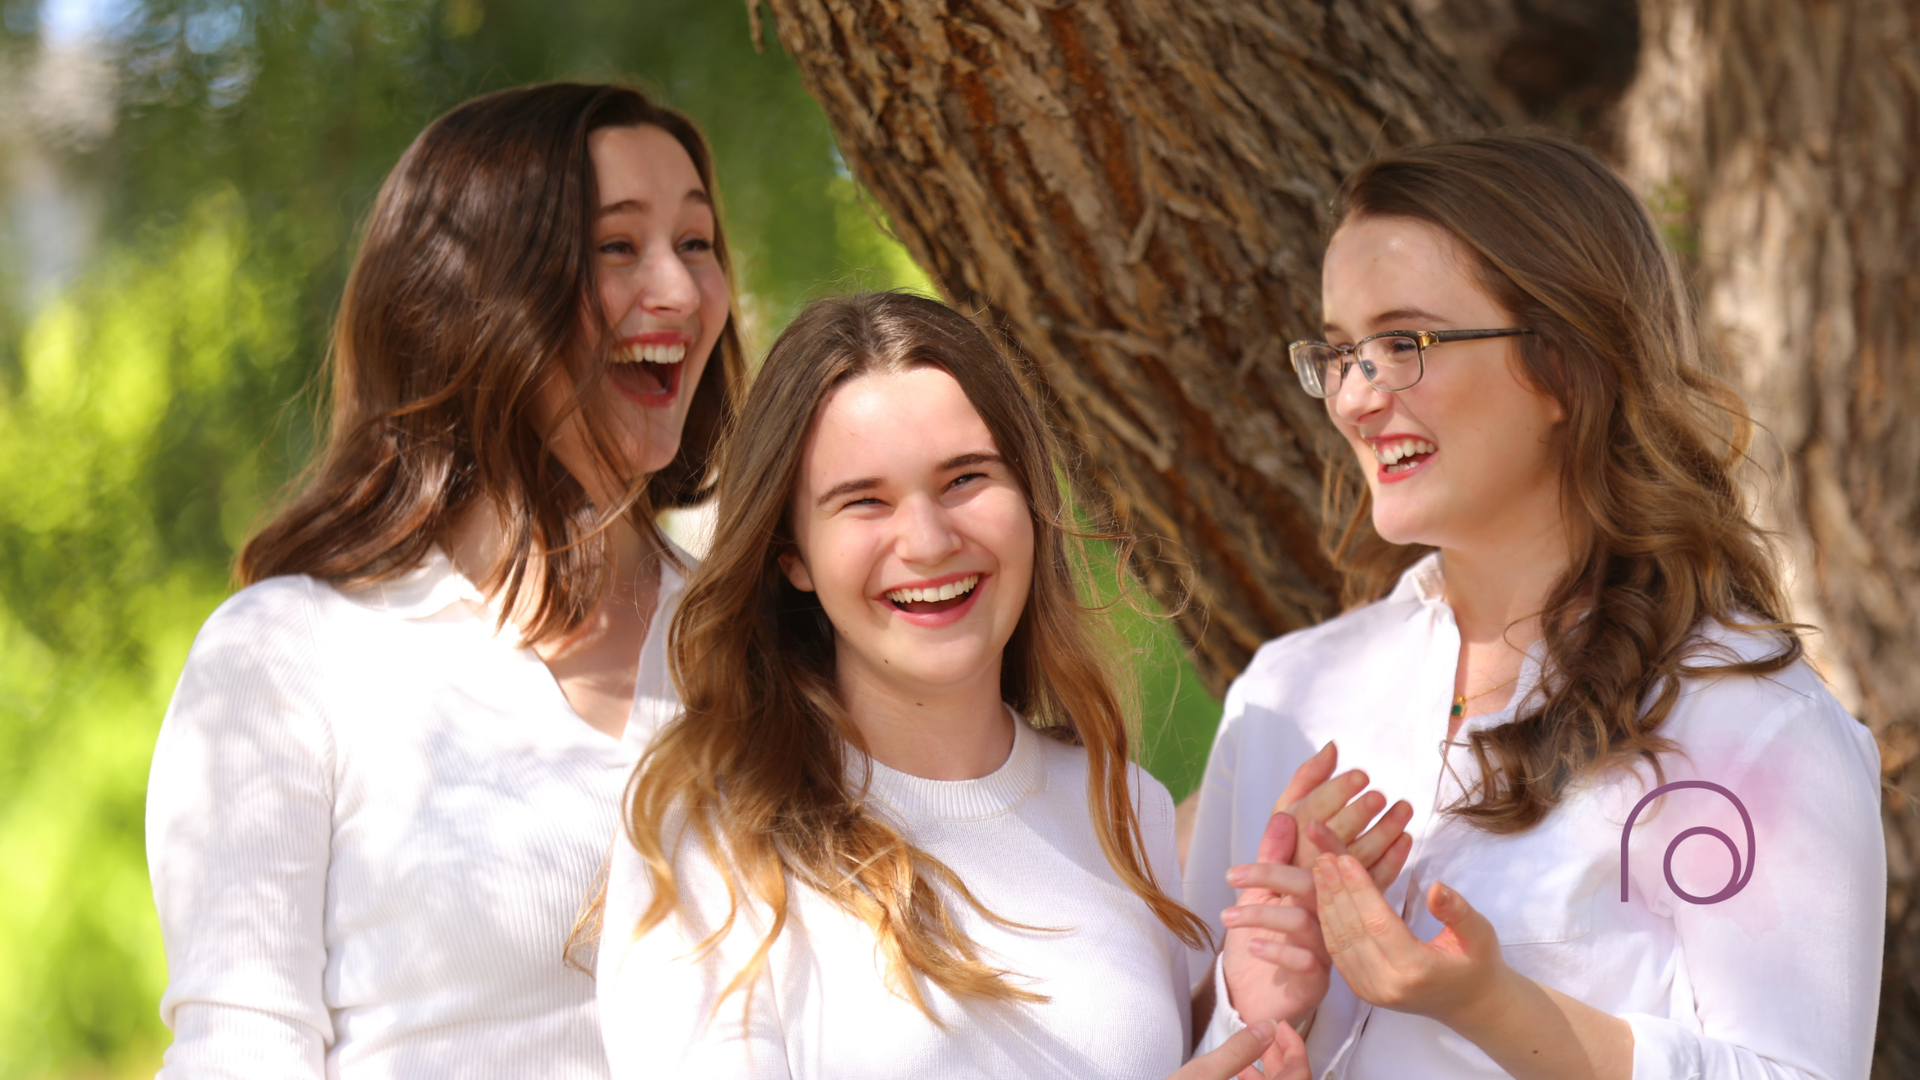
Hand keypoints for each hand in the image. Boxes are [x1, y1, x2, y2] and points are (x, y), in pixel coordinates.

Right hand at [1167, 1018, 1308, 1079]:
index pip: (1299, 1076)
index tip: (1281, 1025)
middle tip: (1269, 1034)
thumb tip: (1268, 1028)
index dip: (1295, 1046)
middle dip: (1282, 1057)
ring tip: (1252, 1054)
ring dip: (1270, 1073)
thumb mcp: (1202, 1075)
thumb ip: (1238, 1051)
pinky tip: (1239, 1075)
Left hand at [1220, 812, 1327, 1027]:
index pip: (1329, 861)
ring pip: (1304, 921)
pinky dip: (1276, 950)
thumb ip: (1273, 858)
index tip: (1299, 821)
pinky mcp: (1317, 980)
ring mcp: (1325, 951)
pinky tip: (1253, 946)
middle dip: (1272, 874)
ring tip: (1228, 918)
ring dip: (1261, 915)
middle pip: (1314, 887)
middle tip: (1234, 876)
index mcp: (1319, 895)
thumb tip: (1283, 817)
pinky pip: (1305, 960)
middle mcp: (1329, 921)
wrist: (1247, 996)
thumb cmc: (1258, 941)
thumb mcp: (1258, 894)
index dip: (1325, 840)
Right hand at [1276, 742, 1413, 886]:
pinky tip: (1405, 839)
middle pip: (1338, 831)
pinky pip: (1374, 879)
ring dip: (1384, 832)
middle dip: (1359, 813)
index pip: (1316, 806)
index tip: (1361, 776)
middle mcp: (1311, 852)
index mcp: (1295, 826)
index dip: (1339, 791)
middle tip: (1379, 797)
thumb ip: (1309, 776)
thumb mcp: (1287, 805)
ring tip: (1403, 811)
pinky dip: (1392, 861)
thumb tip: (1332, 746)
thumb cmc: (1289, 840)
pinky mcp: (1350, 894)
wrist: (1282, 892)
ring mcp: (1332, 877)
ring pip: (1360, 855)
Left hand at [1312, 853, 1514, 1027]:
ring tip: (1319, 868)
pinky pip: (1338, 953)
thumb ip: (1458, 911)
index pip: (1378, 922)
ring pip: (1339, 941)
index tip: (1343, 857)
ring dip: (1326, 903)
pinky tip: (1323, 896)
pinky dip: (1328, 922)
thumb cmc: (1477, 964)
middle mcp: (1387, 985)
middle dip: (1335, 889)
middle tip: (1322, 855)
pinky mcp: (1362, 990)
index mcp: (1416, 970)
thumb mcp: (1480, 935)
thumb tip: (1437, 887)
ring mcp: (1371, 991)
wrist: (1470, 1004)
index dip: (1359, 887)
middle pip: (1353, 929)